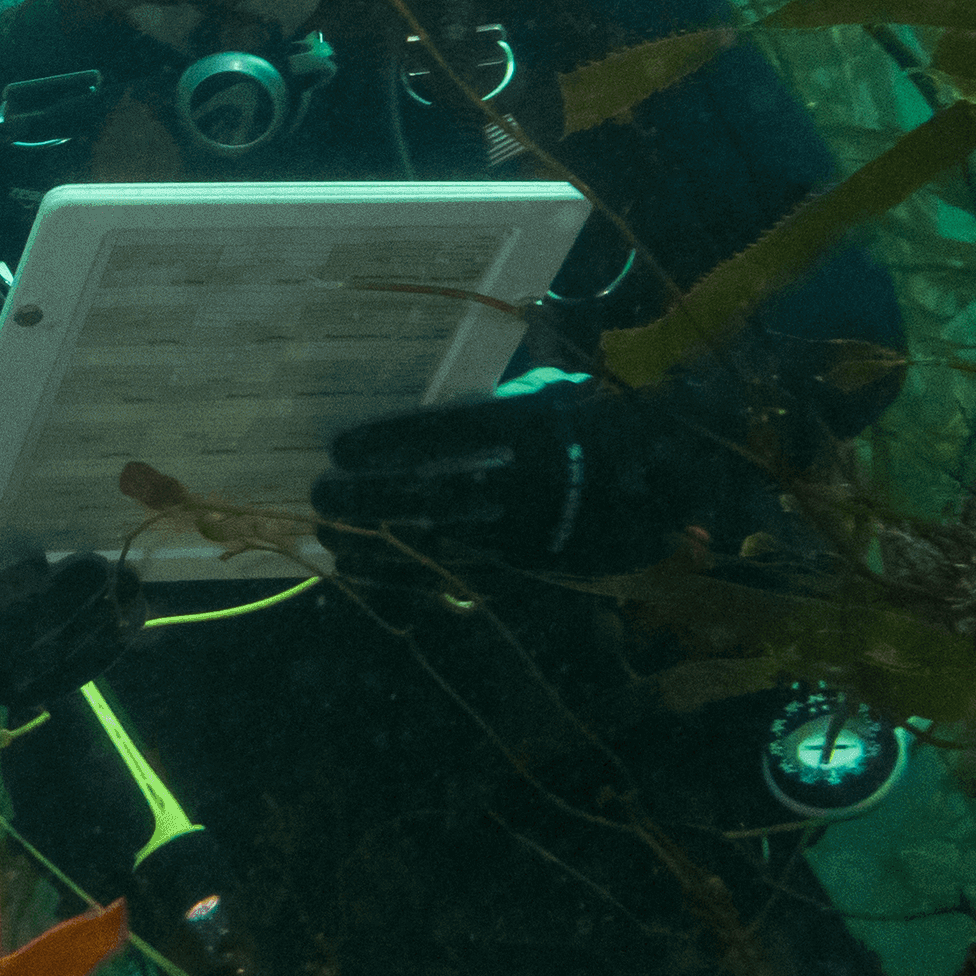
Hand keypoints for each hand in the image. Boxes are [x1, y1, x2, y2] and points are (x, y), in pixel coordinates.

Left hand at [314, 377, 624, 587]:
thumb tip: (409, 409)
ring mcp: (526, 531)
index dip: (388, 443)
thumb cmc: (579, 424)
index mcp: (528, 427)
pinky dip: (401, 579)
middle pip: (434, 495)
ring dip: (376, 547)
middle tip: (321, 496)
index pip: (446, 435)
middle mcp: (526, 481)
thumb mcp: (539, 396)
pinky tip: (360, 574)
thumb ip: (482, 403)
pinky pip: (454, 579)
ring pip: (439, 546)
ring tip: (329, 538)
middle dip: (370, 499)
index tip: (339, 449)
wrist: (655, 475)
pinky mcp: (525, 569)